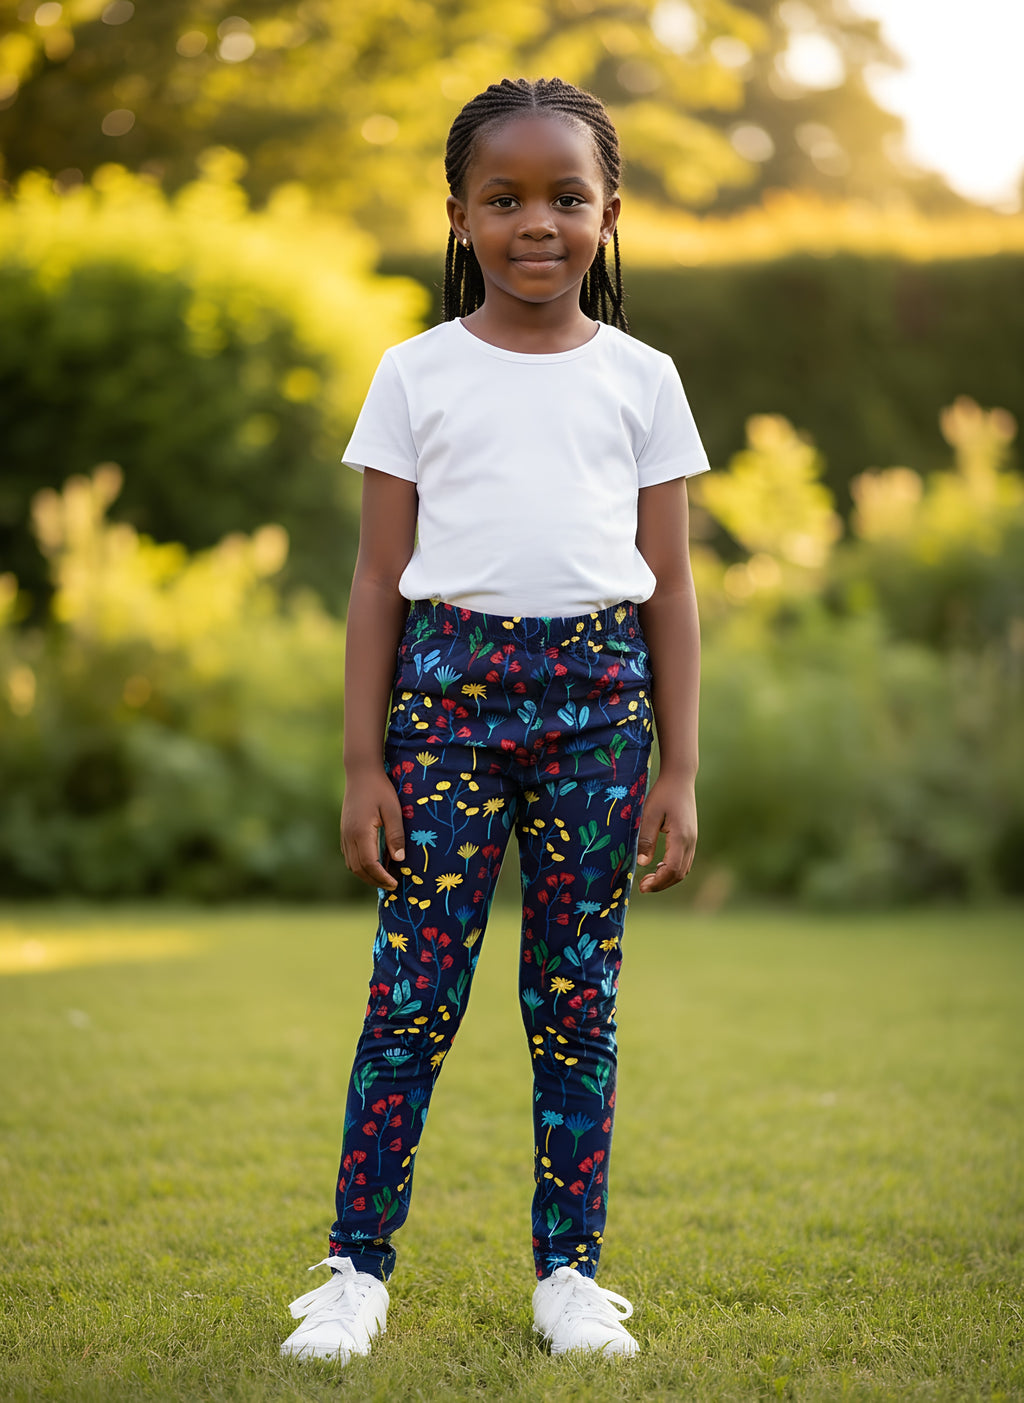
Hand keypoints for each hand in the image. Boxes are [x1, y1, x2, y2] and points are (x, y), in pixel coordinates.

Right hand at [340, 768, 406, 891]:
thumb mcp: (393, 811)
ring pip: (351, 864)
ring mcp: (344, 834)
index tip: (395, 884)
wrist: (361, 773)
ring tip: (384, 877)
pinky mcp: (344, 832)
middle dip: (374, 881)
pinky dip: (361, 865)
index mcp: (361, 833)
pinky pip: (350, 856)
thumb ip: (396, 835)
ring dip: (367, 875)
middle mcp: (349, 837)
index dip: (382, 878)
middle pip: (358, 869)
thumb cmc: (380, 790)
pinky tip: (374, 863)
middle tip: (392, 885)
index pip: (369, 864)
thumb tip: (400, 860)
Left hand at [635, 773, 696, 892]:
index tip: (642, 886)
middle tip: (642, 886)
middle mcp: (691, 841)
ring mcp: (693, 840)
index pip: (672, 869)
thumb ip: (646, 838)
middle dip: (661, 884)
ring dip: (667, 878)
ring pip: (684, 869)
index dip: (657, 882)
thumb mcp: (649, 814)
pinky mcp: (691, 837)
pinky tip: (658, 866)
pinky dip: (672, 869)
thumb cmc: (662, 794)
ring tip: (648, 878)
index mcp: (681, 837)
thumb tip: (641, 863)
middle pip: (679, 873)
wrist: (680, 779)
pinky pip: (685, 861)